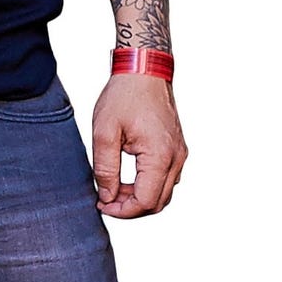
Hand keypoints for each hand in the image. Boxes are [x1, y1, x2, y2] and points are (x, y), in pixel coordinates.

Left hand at [91, 73, 187, 218]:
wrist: (144, 70)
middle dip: (130, 208)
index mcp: (160, 156)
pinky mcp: (177, 148)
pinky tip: (128, 178)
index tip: (101, 205)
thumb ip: (105, 169)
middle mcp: (176, 158)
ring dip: (140, 198)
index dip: (122, 211)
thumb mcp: (104, 132)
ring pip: (163, 193)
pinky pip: (166, 178)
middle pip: (157, 203)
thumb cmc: (124, 96)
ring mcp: (180, 153)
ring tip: (114, 188)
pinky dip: (148, 186)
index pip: (145, 202)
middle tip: (105, 200)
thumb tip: (107, 196)